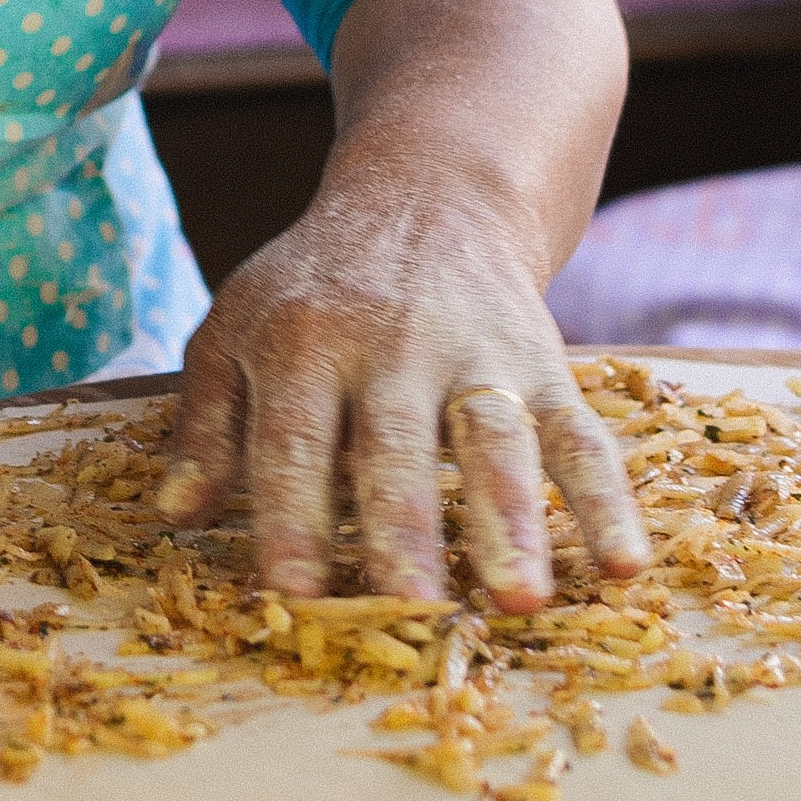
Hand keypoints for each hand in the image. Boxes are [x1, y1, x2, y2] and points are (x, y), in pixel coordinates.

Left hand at [154, 143, 648, 612]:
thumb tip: (175, 515)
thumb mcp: (237, 326)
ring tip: (520, 599)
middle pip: (397, 445)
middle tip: (411, 606)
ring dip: (511, 521)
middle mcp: (392, 344)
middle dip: (405, 528)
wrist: (427, 194)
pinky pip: (581, 433)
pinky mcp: (543, 364)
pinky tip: (625, 565)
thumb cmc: (314, 285)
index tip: (291, 597)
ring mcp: (477, 355)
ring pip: (496, 440)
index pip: (294, 440)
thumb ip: (208, 421)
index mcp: (304, 340)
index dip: (290, 518)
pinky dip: (607, 499)